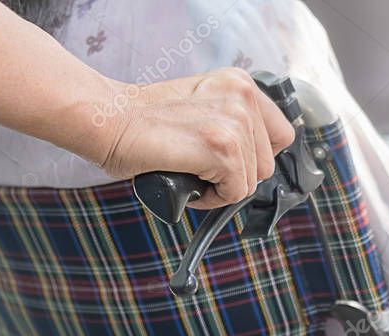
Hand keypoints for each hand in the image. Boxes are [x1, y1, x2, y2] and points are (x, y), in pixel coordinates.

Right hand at [97, 68, 294, 208]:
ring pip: (250, 182)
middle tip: (199, 165)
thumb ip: (234, 121)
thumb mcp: (203, 106)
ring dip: (220, 187)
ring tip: (190, 169)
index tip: (230, 161)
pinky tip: (188, 178)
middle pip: (267, 164)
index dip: (256, 157)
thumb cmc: (146, 122)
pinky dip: (210, 198)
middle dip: (236, 174)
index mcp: (240, 84)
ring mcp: (234, 122)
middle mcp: (242, 97)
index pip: (281, 135)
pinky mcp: (223, 149)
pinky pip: (234, 193)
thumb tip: (259, 161)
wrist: (108, 121)